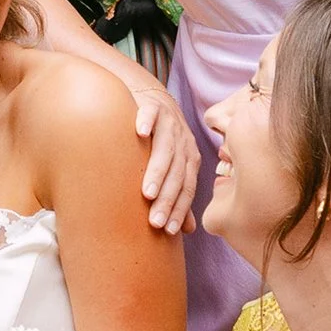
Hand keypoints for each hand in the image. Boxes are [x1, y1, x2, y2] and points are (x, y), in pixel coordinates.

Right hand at [128, 79, 200, 233]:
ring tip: (147, 192)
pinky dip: (146, 122)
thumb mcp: (172, 167)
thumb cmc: (159, 142)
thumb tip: (186, 230)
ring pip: (166, 149)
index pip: (187, 188)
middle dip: (167, 199)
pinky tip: (139, 133)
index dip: (178, 209)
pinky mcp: (153, 106)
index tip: (166, 230)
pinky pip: (150, 113)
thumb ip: (178, 195)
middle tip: (154, 221)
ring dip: (157, 171)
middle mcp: (184, 142)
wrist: (153, 100)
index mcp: (190, 160)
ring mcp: (169, 123)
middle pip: (177, 173)